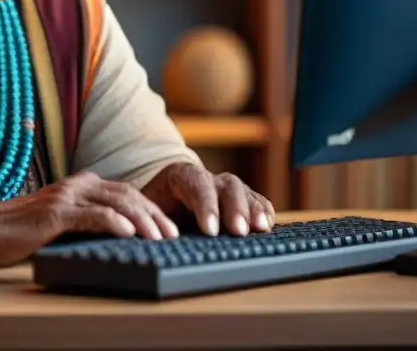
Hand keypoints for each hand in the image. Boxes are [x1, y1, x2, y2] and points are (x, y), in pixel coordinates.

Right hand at [0, 171, 178, 267]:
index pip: (125, 193)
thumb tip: (117, 240)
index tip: (169, 228)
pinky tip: (129, 233)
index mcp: (80, 186)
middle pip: (127, 195)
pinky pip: (92, 215)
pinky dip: (114, 222)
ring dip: (142, 220)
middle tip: (174, 235)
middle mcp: (76, 185)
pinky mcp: (56, 212)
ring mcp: (66, 196)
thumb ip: (85, 224)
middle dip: (154, 215)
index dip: (150, 209)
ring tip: (160, 238)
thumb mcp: (60, 225)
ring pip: (116, 203)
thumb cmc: (20, 232)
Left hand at [141, 161, 275, 236]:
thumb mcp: (149, 210)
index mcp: (183, 176)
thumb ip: (155, 221)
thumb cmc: (157, 206)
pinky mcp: (242, 200)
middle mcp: (209, 179)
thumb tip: (156, 239)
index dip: (205, 206)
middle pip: (226, 186)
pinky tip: (267, 225)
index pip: (197, 184)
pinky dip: (263, 212)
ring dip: (253, 210)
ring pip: (243, 191)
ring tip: (260, 229)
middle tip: (238, 232)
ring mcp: (227, 188)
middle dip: (234, 208)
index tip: (209, 231)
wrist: (167, 197)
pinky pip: (256, 201)